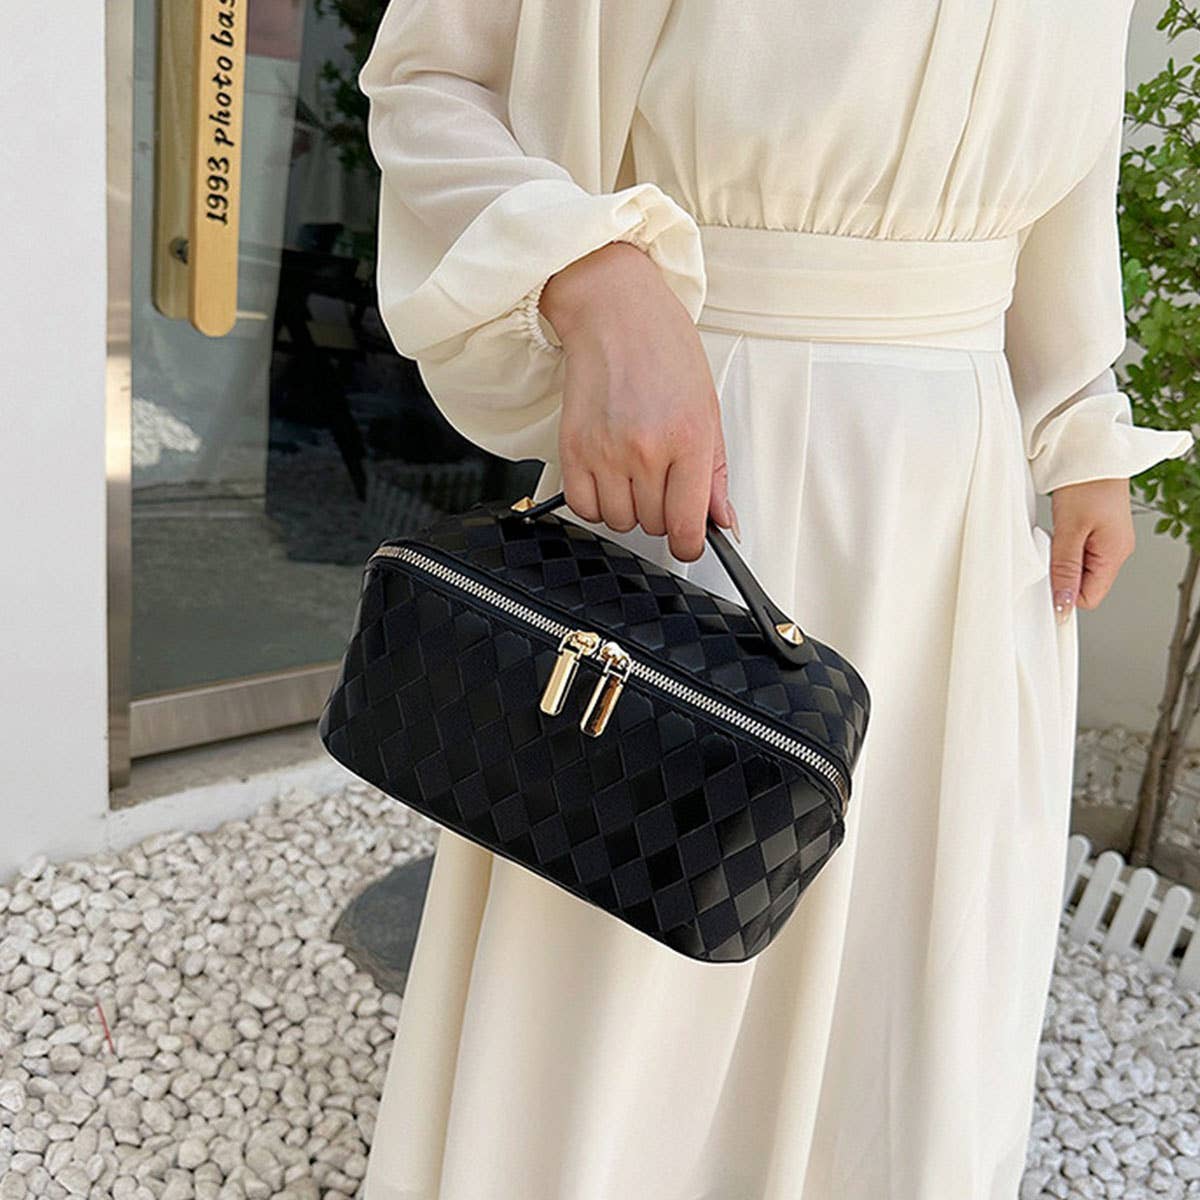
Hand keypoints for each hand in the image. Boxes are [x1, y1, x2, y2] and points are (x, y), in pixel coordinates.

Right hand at [540, 240, 737, 561]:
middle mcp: (646, 450)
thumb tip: (722, 520)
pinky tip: (608, 477)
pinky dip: (596, 502)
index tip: (689, 541)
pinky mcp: (572, 449)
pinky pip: (584, 507)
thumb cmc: (665, 351)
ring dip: (628, 508)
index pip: (687, 525)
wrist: (616, 313)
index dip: (690, 543)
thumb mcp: (707, 410)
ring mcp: (605, 452)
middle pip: (653, 525)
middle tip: (663, 481)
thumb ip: (715, 473)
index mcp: (688, 440)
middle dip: (662, 513)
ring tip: (634, 472)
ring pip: (619, 521)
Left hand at [1047, 478, 1136, 623]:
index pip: (1090, 597)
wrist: (1092, 451)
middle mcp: (1115, 550)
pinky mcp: (1097, 530)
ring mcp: (1107, 540)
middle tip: (1050, 550)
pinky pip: (1078, 551)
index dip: (1066, 596)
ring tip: (1057, 535)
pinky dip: (1064, 545)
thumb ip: (1065, 569)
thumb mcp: (1070, 529)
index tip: (1046, 585)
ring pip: (1079, 567)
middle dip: (1062, 575)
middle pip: (1084, 584)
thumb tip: (1063, 603)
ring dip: (1062, 558)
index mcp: (1114, 554)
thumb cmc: (1086, 483)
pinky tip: (1059, 530)